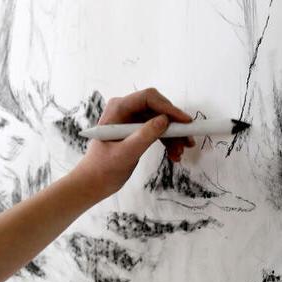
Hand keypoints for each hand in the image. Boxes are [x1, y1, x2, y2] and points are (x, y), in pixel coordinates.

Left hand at [72, 87, 196, 198]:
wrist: (94, 182)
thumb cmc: (103, 168)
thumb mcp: (125, 153)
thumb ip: (144, 136)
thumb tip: (165, 120)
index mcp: (118, 108)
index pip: (148, 98)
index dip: (169, 108)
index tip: (185, 122)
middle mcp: (125, 109)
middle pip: (158, 109)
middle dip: (174, 125)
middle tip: (188, 141)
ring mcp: (131, 119)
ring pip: (160, 121)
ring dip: (173, 136)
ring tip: (181, 153)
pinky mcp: (136, 131)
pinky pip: (157, 130)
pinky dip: (167, 141)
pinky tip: (174, 154)